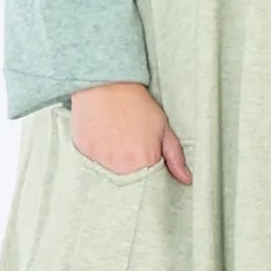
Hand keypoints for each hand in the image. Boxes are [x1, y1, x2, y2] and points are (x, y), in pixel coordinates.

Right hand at [68, 81, 193, 182]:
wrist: (108, 85)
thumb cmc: (137, 105)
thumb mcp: (163, 128)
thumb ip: (175, 157)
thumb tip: (186, 179)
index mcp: (144, 163)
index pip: (148, 185)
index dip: (147, 173)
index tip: (144, 160)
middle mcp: (121, 167)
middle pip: (127, 182)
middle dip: (130, 170)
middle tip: (128, 146)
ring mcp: (100, 161)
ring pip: (108, 174)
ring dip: (112, 164)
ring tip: (115, 141)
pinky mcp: (84, 154)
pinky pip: (92, 164)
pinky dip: (97, 156)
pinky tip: (102, 139)